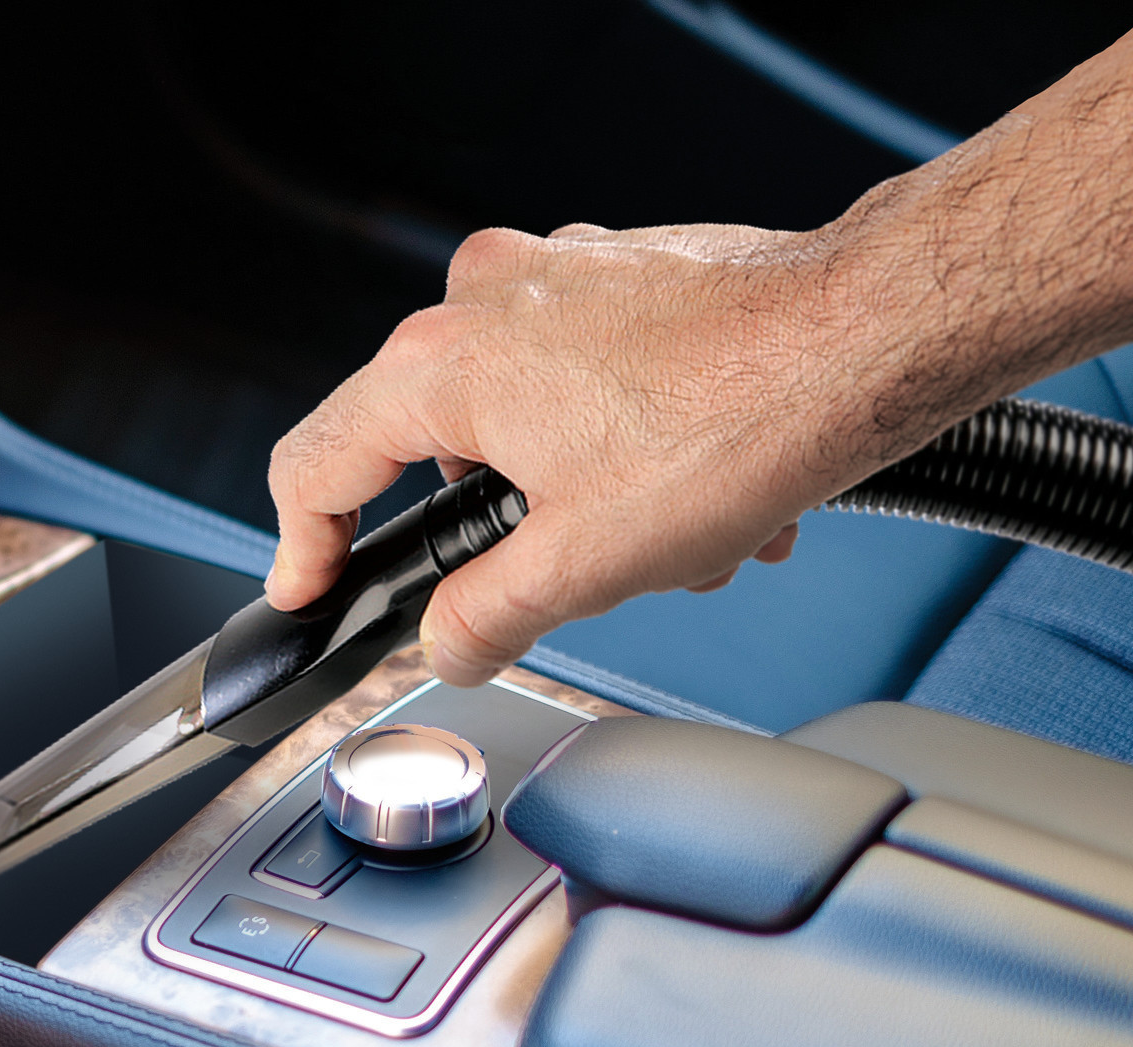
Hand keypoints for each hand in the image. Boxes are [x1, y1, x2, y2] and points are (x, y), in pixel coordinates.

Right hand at [265, 222, 875, 684]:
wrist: (870, 333)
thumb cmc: (739, 421)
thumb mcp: (584, 566)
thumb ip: (483, 620)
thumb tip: (449, 646)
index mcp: (443, 363)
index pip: (317, 465)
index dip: (305, 548)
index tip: (313, 591)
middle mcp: (484, 298)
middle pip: (435, 451)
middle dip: (511, 534)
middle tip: (579, 580)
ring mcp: (556, 273)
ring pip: (525, 421)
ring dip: (587, 498)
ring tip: (680, 539)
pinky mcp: (621, 273)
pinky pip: (586, 377)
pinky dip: (631, 445)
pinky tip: (705, 488)